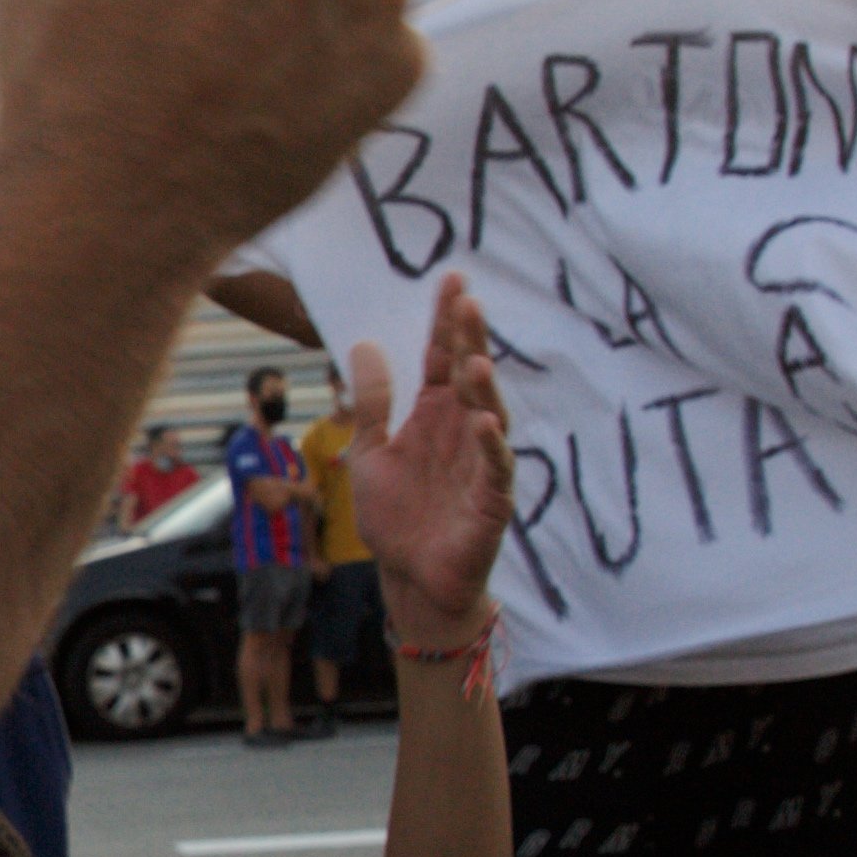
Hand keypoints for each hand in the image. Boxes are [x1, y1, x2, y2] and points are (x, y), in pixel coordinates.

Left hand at [347, 274, 510, 641]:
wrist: (408, 577)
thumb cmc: (395, 516)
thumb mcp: (369, 452)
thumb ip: (370, 403)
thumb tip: (362, 344)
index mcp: (433, 415)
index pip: (442, 358)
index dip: (445, 322)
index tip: (451, 280)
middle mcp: (460, 431)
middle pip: (469, 377)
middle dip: (470, 341)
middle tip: (468, 303)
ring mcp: (479, 463)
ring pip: (488, 415)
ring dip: (482, 389)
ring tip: (473, 360)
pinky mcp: (490, 500)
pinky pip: (494, 468)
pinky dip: (490, 447)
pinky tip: (482, 424)